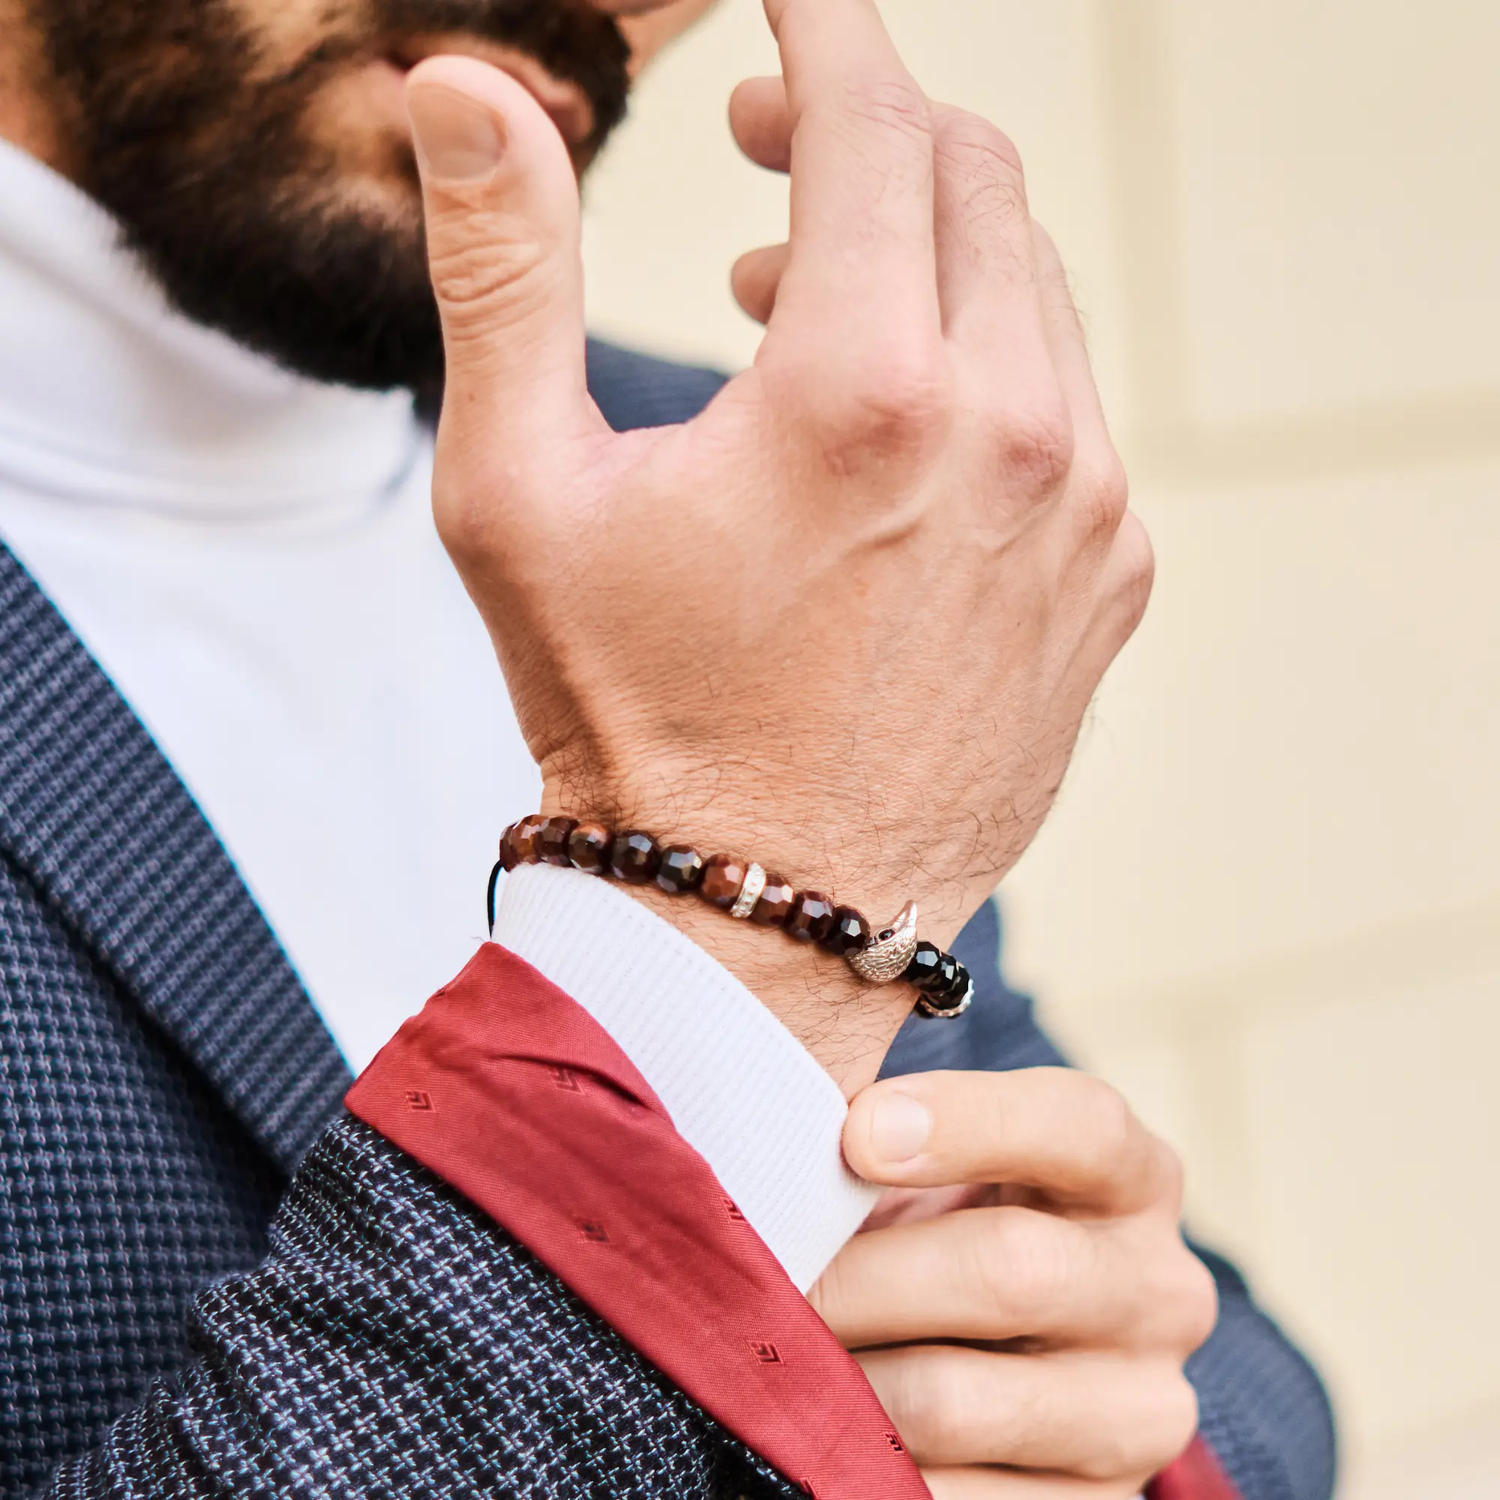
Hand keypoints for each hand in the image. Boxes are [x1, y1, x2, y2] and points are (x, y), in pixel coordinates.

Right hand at [404, 0, 1151, 1082]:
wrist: (754, 916)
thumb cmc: (625, 720)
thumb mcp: (522, 495)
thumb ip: (504, 270)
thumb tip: (465, 83)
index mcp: (864, 392)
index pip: (873, 112)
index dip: (821, 19)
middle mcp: (1012, 436)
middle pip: (970, 176)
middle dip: (866, 125)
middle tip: (766, 152)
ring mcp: (1083, 514)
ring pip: (1031, 284)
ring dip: (923, 250)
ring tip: (801, 308)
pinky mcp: (1111, 582)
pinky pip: (1068, 405)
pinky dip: (988, 364)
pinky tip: (896, 433)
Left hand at [811, 1070, 1217, 1496]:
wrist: (990, 1367)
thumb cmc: (942, 1230)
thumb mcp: (946, 1156)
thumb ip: (894, 1111)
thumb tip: (798, 1066)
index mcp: (1133, 1177)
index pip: (1082, 1126)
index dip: (969, 1120)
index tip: (856, 1135)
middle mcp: (1162, 1291)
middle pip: (1011, 1269)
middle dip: (862, 1273)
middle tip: (766, 1273)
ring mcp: (1140, 1414)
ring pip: (956, 1400)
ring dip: (840, 1380)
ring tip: (772, 1355)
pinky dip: (860, 1468)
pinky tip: (813, 1434)